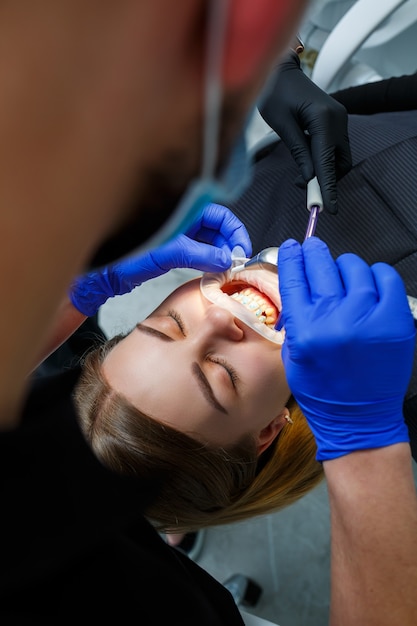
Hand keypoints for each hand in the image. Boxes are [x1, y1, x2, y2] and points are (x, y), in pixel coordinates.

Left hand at [70, 203, 251, 315]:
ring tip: (223, 269)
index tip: (240, 253)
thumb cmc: (118, 258)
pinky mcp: (169, 248)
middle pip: (216, 225)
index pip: (219, 213)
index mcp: (176, 207)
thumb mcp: (161, 252)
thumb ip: (195, 253)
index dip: (234, 232)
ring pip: (207, 238)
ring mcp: (174, 232)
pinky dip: (206, 258)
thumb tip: (224, 258)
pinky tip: (209, 269)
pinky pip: (196, 249)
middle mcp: (178, 217)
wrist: (94, 275)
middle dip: (229, 243)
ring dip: (219, 252)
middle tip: (233, 264)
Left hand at [259, 52, 351, 213]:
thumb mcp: (282, 125)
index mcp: (324, 119)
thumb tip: (308, 178)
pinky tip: (308, 162)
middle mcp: (338, 119)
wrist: (281, 71)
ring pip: (340, 158)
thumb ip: (298, 151)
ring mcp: (340, 119)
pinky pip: (335, 149)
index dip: (328, 188)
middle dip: (327, 181)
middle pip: (341, 163)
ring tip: (302, 177)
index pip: (327, 162)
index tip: (329, 209)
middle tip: (304, 190)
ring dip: (325, 172)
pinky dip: (325, 161)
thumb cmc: (275, 93)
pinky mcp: (336, 121)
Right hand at [278, 237, 414, 460]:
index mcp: (306, 331)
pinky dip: (376, 275)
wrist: (359, 417)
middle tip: (313, 248)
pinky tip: (369, 283)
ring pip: (354, 268)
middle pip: (321, 267)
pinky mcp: (396, 321)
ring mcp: (369, 319)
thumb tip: (301, 283)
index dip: (291, 258)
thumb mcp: (293, 355)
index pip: (294, 279)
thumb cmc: (324, 391)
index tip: (292, 248)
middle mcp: (336, 321)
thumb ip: (297, 317)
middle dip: (314, 253)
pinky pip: (386, 278)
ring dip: (345, 267)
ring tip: (344, 276)